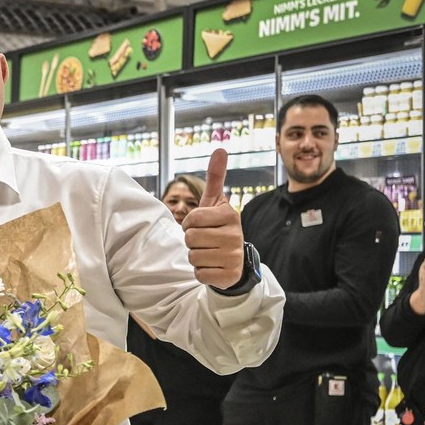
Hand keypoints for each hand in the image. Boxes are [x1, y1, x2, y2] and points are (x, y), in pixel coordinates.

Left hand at [181, 149, 244, 287]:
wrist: (234, 260)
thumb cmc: (218, 227)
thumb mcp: (216, 202)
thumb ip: (216, 177)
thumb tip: (220, 149)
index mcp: (230, 215)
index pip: (191, 219)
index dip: (189, 223)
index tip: (200, 225)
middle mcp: (235, 235)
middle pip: (190, 239)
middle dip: (192, 241)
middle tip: (205, 240)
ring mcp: (233, 256)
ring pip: (193, 257)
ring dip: (196, 256)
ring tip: (208, 252)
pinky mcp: (229, 275)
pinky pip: (199, 274)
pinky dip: (201, 272)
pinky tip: (212, 266)